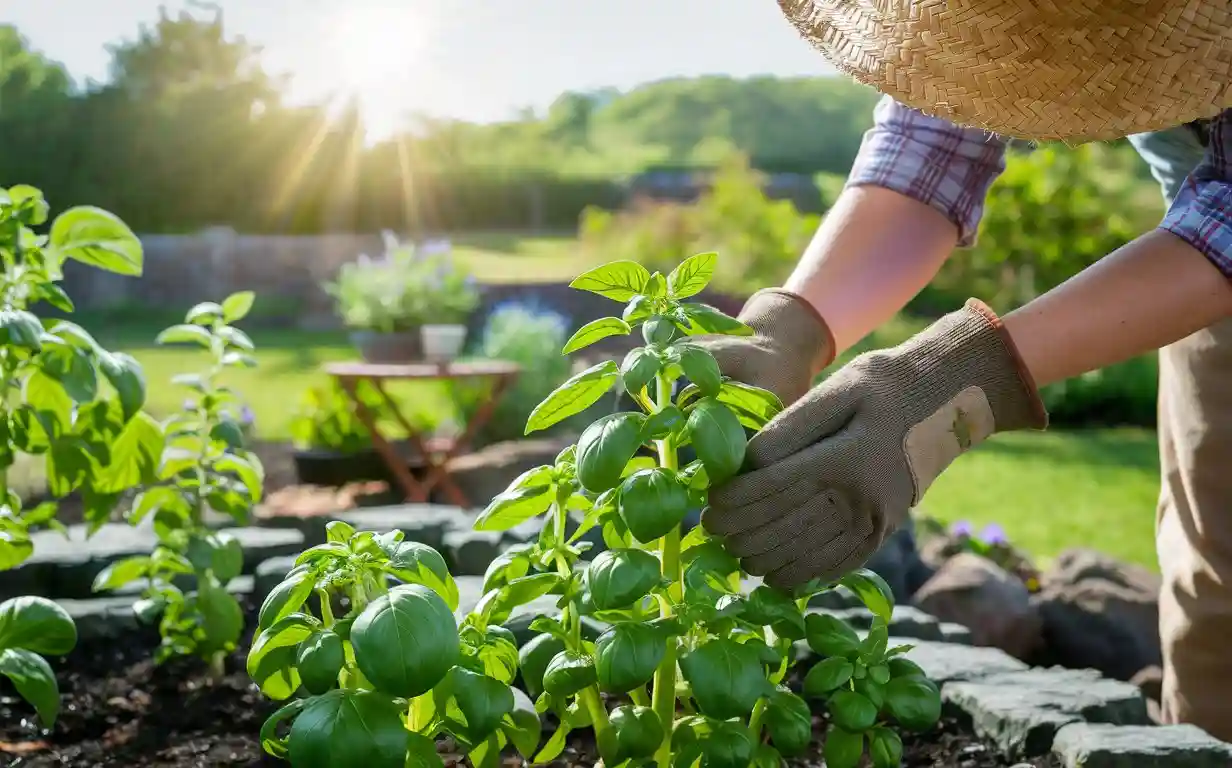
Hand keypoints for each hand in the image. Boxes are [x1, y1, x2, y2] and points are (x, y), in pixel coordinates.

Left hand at [702, 300, 1046, 589]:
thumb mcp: (835, 390)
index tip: (708, 507)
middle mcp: (861, 498)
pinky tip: (773, 571)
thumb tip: (747, 462)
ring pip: (806, 557)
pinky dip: (800, 575)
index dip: (734, 503)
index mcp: (845, 457)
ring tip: (736, 550)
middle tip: (711, 532)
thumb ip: (789, 426)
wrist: (947, 400)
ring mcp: (876, 522)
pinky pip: (835, 567)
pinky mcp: (883, 533)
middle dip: (740, 534)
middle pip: (783, 528)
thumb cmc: (881, 386)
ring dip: (763, 558)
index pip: (773, 489)